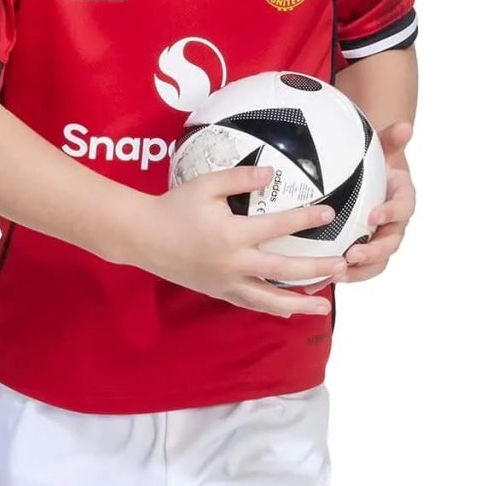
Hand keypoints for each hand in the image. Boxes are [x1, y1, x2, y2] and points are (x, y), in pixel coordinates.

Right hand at [126, 166, 346, 317]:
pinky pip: (251, 304)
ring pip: (270, 299)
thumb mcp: (205, 185)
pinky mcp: (219, 292)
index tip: (329, 212)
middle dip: (316, 268)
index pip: (278, 227)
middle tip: (343, 265)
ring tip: (326, 305)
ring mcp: (226, 283)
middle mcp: (233, 263)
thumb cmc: (174, 206)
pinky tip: (291, 310)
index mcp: (231, 235)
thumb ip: (240, 178)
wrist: (142, 237)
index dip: (305, 219)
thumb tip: (271, 174)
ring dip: (300, 303)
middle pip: (284, 271)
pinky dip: (273, 308)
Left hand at [340, 120, 415, 282]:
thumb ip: (391, 139)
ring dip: (357, 272)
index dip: (392, 214)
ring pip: (374, 264)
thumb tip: (405, 127)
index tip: (374, 216)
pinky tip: (310, 284)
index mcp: (401, 200)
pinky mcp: (359, 254)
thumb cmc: (375, 163)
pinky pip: (351, 269)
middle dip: (374, 253)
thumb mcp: (381, 148)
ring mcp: (377, 241)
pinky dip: (332, 276)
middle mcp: (393, 225)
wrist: (369, 178)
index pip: (403, 208)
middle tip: (353, 255)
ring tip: (336, 273)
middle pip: (390, 245)